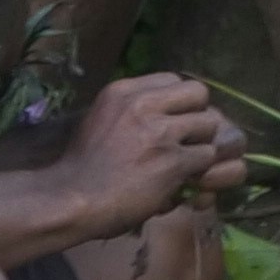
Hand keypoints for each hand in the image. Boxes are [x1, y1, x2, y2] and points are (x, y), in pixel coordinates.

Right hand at [57, 70, 251, 221]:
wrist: (70, 201)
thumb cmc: (81, 167)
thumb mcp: (100, 119)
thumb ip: (132, 110)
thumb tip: (166, 109)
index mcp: (123, 91)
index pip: (172, 79)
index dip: (179, 101)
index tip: (172, 120)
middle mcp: (143, 104)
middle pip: (198, 93)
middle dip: (197, 115)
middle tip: (186, 138)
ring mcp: (160, 131)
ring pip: (209, 124)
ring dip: (200, 144)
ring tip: (184, 161)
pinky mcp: (173, 160)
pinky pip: (206, 155)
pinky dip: (198, 170)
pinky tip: (181, 180)